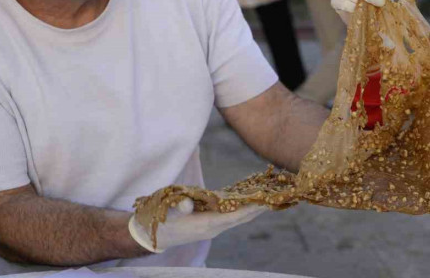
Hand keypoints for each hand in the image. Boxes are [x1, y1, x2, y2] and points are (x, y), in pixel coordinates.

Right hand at [128, 199, 266, 252]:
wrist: (153, 234)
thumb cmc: (160, 219)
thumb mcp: (166, 210)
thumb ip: (178, 206)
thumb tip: (187, 205)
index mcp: (207, 225)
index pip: (235, 216)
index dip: (251, 208)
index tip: (267, 200)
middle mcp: (214, 227)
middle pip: (243, 217)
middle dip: (260, 207)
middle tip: (277, 195)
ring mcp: (214, 226)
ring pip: (240, 217)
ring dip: (255, 208)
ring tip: (271, 196)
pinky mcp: (212, 222)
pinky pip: (233, 215)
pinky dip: (244, 207)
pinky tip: (253, 199)